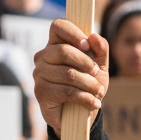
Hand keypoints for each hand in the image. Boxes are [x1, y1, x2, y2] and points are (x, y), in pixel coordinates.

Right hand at [33, 20, 108, 137]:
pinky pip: (67, 91)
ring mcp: (39, 74)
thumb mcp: (100, 65)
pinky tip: (94, 103)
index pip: (58, 26)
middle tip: (97, 73)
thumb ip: (100, 49)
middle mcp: (43, 56)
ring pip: (69, 74)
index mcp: (56, 44)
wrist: (79, 113)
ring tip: (98, 92)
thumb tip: (94, 36)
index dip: (74, 33)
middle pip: (64, 51)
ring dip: (90, 84)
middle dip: (87, 63)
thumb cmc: (88, 83)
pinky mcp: (41, 92)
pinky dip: (86, 98)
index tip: (87, 45)